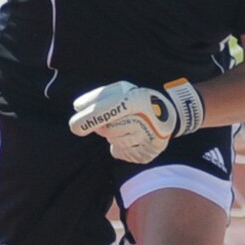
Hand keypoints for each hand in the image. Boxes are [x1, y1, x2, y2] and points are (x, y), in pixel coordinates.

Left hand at [69, 79, 204, 163]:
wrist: (170, 114)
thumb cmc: (138, 100)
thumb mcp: (122, 90)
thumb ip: (99, 97)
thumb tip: (77, 107)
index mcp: (134, 100)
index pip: (105, 111)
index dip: (87, 119)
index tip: (73, 126)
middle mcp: (142, 120)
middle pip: (107, 130)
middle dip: (104, 127)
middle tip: (113, 121)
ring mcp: (146, 138)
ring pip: (114, 142)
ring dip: (114, 136)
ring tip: (127, 126)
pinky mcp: (147, 153)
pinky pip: (120, 153)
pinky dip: (120, 147)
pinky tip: (132, 137)